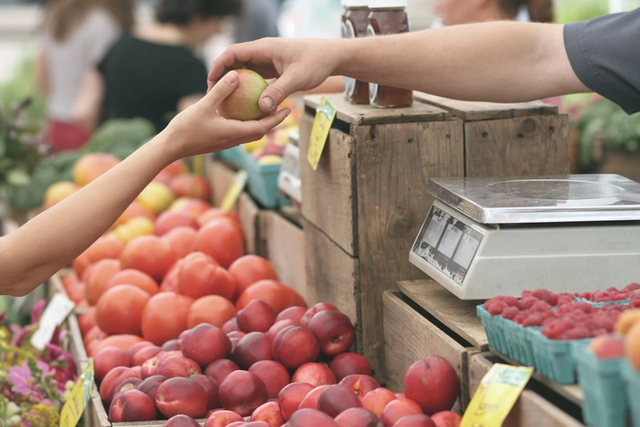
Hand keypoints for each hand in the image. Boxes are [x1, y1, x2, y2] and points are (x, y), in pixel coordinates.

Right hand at [165, 70, 290, 159]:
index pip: (263, 127)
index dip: (277, 119)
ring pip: (249, 132)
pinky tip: (241, 112)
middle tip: (283, 108)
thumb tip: (236, 75)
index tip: (288, 109)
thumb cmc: (185, 128)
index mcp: (234, 133)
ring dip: (260, 123)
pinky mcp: (218, 141)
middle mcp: (233, 140)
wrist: (170, 148)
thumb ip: (221, 91)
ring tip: (266, 108)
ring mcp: (226, 142)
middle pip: (260, 131)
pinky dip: (245, 123)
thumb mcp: (204, 106)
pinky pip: (238, 131)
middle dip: (273, 121)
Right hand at [207, 38, 341, 113]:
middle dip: (222, 76)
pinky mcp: (272, 69)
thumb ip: (279, 92)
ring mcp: (267, 61)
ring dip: (234, 84)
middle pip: (235, 62)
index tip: (211, 81)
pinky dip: (247, 89)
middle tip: (213, 95)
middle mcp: (263, 52)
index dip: (219, 65)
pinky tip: (244, 105)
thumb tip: (261, 108)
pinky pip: (255, 78)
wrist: (331, 57)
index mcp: (264, 48)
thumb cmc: (316, 63)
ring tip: (224, 101)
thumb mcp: (297, 78)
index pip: (234, 53)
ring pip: (244, 70)